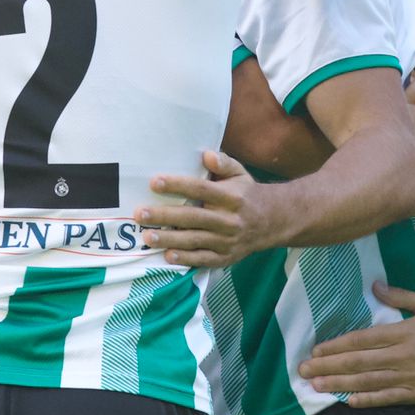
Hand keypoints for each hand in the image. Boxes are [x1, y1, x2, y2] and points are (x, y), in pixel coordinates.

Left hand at [136, 149, 287, 268]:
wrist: (273, 222)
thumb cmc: (247, 194)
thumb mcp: (241, 174)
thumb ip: (224, 163)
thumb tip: (207, 155)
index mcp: (231, 197)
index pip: (201, 190)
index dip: (177, 185)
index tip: (154, 182)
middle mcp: (229, 220)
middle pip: (193, 217)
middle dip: (165, 216)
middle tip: (140, 213)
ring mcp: (227, 241)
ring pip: (194, 240)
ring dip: (169, 239)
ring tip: (147, 236)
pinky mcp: (225, 257)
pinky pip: (203, 259)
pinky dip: (185, 259)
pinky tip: (167, 255)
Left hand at [300, 283, 414, 406]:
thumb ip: (401, 296)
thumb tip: (375, 285)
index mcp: (403, 332)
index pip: (362, 340)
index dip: (337, 346)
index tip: (316, 350)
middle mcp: (402, 355)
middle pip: (359, 361)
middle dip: (328, 366)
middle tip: (304, 370)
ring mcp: (410, 376)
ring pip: (368, 381)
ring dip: (340, 384)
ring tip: (317, 386)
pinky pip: (388, 398)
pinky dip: (367, 400)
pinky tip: (348, 400)